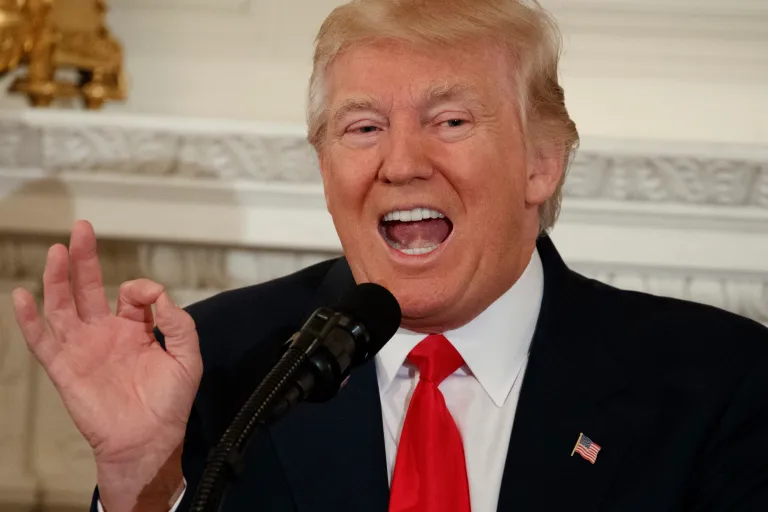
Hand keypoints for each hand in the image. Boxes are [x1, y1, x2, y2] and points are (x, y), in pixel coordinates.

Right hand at [12, 220, 201, 510]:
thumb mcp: (187, 356)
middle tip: (81, 228)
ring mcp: (83, 348)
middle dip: (84, 258)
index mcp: (135, 330)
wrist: (149, 439)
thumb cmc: (170, 401)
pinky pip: (42, 341)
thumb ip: (178, 321)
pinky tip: (22, 296)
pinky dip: (29, 320)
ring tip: (57, 251)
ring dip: (57, 279)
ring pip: (63, 306)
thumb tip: (157, 293)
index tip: (151, 298)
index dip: (142, 288)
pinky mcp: (64, 368)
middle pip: (89, 288)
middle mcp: (106, 333)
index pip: (132, 294)